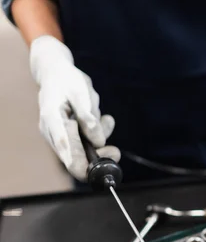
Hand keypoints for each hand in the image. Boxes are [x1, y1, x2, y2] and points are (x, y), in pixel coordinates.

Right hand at [30, 36, 119, 180]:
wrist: (56, 73)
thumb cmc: (68, 81)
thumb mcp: (81, 93)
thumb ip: (88, 117)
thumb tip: (98, 141)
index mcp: (53, 122)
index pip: (67, 154)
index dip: (84, 168)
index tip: (103, 169)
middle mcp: (53, 133)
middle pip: (76, 159)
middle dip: (99, 156)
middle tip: (116, 151)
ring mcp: (60, 136)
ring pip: (84, 151)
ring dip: (100, 140)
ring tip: (106, 119)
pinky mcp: (69, 135)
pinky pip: (87, 143)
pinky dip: (98, 134)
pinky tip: (104, 119)